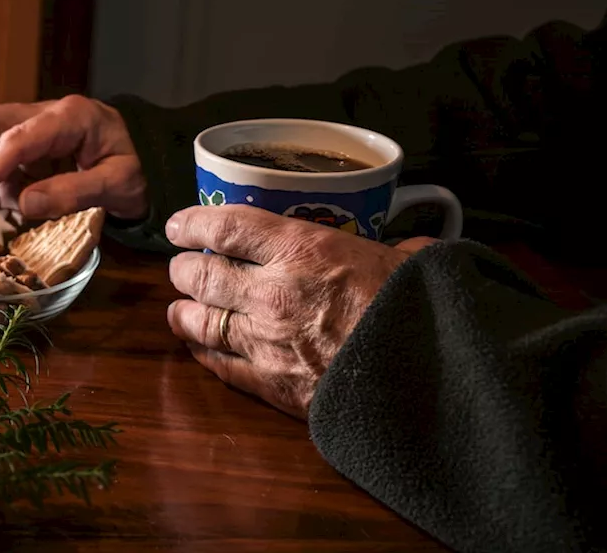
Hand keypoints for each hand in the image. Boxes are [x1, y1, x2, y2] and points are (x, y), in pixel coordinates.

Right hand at [0, 96, 148, 220]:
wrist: (156, 159)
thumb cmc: (141, 169)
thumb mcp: (118, 185)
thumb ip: (72, 192)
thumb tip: (22, 204)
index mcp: (71, 117)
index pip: (17, 139)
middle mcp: (48, 113)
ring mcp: (39, 125)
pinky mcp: (34, 142)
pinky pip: (1, 155)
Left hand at [164, 204, 437, 419]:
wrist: (428, 383)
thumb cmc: (421, 312)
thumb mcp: (408, 263)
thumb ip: (394, 251)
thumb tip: (412, 251)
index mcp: (300, 250)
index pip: (225, 227)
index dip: (193, 223)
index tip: (179, 225)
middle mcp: (270, 292)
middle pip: (201, 275)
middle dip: (183, 270)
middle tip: (181, 267)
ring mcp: (265, 341)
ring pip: (200, 322)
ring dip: (184, 312)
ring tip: (178, 308)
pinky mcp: (271, 384)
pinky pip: (221, 366)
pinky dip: (204, 354)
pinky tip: (198, 348)